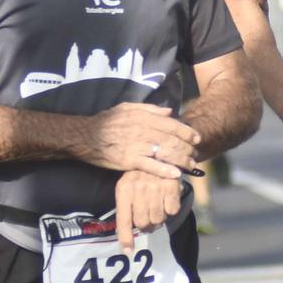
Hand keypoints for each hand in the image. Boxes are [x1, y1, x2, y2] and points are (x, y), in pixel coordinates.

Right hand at [85, 102, 199, 177]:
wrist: (85, 136)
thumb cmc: (107, 121)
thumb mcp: (127, 108)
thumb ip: (150, 109)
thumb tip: (170, 112)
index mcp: (143, 117)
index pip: (172, 124)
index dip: (187, 132)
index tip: (196, 138)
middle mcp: (142, 130)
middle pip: (172, 140)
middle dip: (187, 149)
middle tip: (195, 155)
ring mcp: (136, 146)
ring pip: (165, 153)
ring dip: (181, 160)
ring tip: (190, 166)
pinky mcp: (129, 160)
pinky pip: (151, 166)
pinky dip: (164, 170)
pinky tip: (175, 174)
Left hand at [113, 170, 182, 249]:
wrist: (160, 155)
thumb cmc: (140, 176)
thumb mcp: (127, 188)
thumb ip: (126, 211)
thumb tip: (126, 243)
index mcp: (124, 189)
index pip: (124, 219)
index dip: (125, 237)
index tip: (128, 252)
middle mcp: (138, 188)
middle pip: (143, 223)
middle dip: (147, 224)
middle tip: (148, 216)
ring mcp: (155, 186)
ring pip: (159, 219)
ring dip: (159, 217)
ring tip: (157, 205)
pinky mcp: (171, 185)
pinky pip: (172, 211)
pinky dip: (171, 208)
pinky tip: (167, 198)